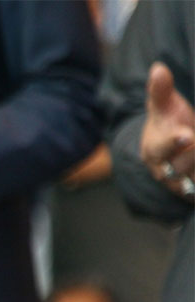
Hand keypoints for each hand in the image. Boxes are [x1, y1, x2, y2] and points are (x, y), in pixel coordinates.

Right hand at [139, 62, 194, 198]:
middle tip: (194, 138)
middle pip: (184, 166)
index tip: (186, 136)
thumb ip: (160, 91)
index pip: (163, 146)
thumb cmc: (168, 126)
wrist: (170, 156)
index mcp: (154, 149)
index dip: (175, 142)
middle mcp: (166, 170)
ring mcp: (181, 183)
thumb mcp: (164, 108)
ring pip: (194, 178)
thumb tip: (158, 68)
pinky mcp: (192, 191)